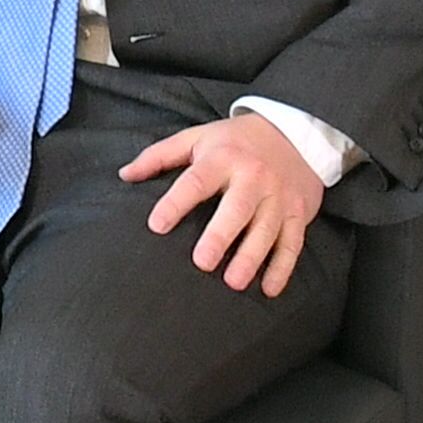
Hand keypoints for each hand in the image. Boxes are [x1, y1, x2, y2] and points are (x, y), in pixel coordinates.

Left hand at [123, 113, 326, 295]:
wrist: (295, 133)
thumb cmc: (235, 141)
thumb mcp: (197, 138)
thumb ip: (159, 156)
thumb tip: (124, 175)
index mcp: (223, 158)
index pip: (196, 181)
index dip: (176, 202)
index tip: (157, 225)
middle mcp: (253, 177)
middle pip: (237, 209)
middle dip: (220, 236)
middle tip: (202, 263)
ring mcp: (279, 196)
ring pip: (266, 229)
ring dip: (252, 257)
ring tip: (233, 282)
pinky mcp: (298, 213)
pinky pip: (293, 242)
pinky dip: (282, 267)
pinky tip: (268, 289)